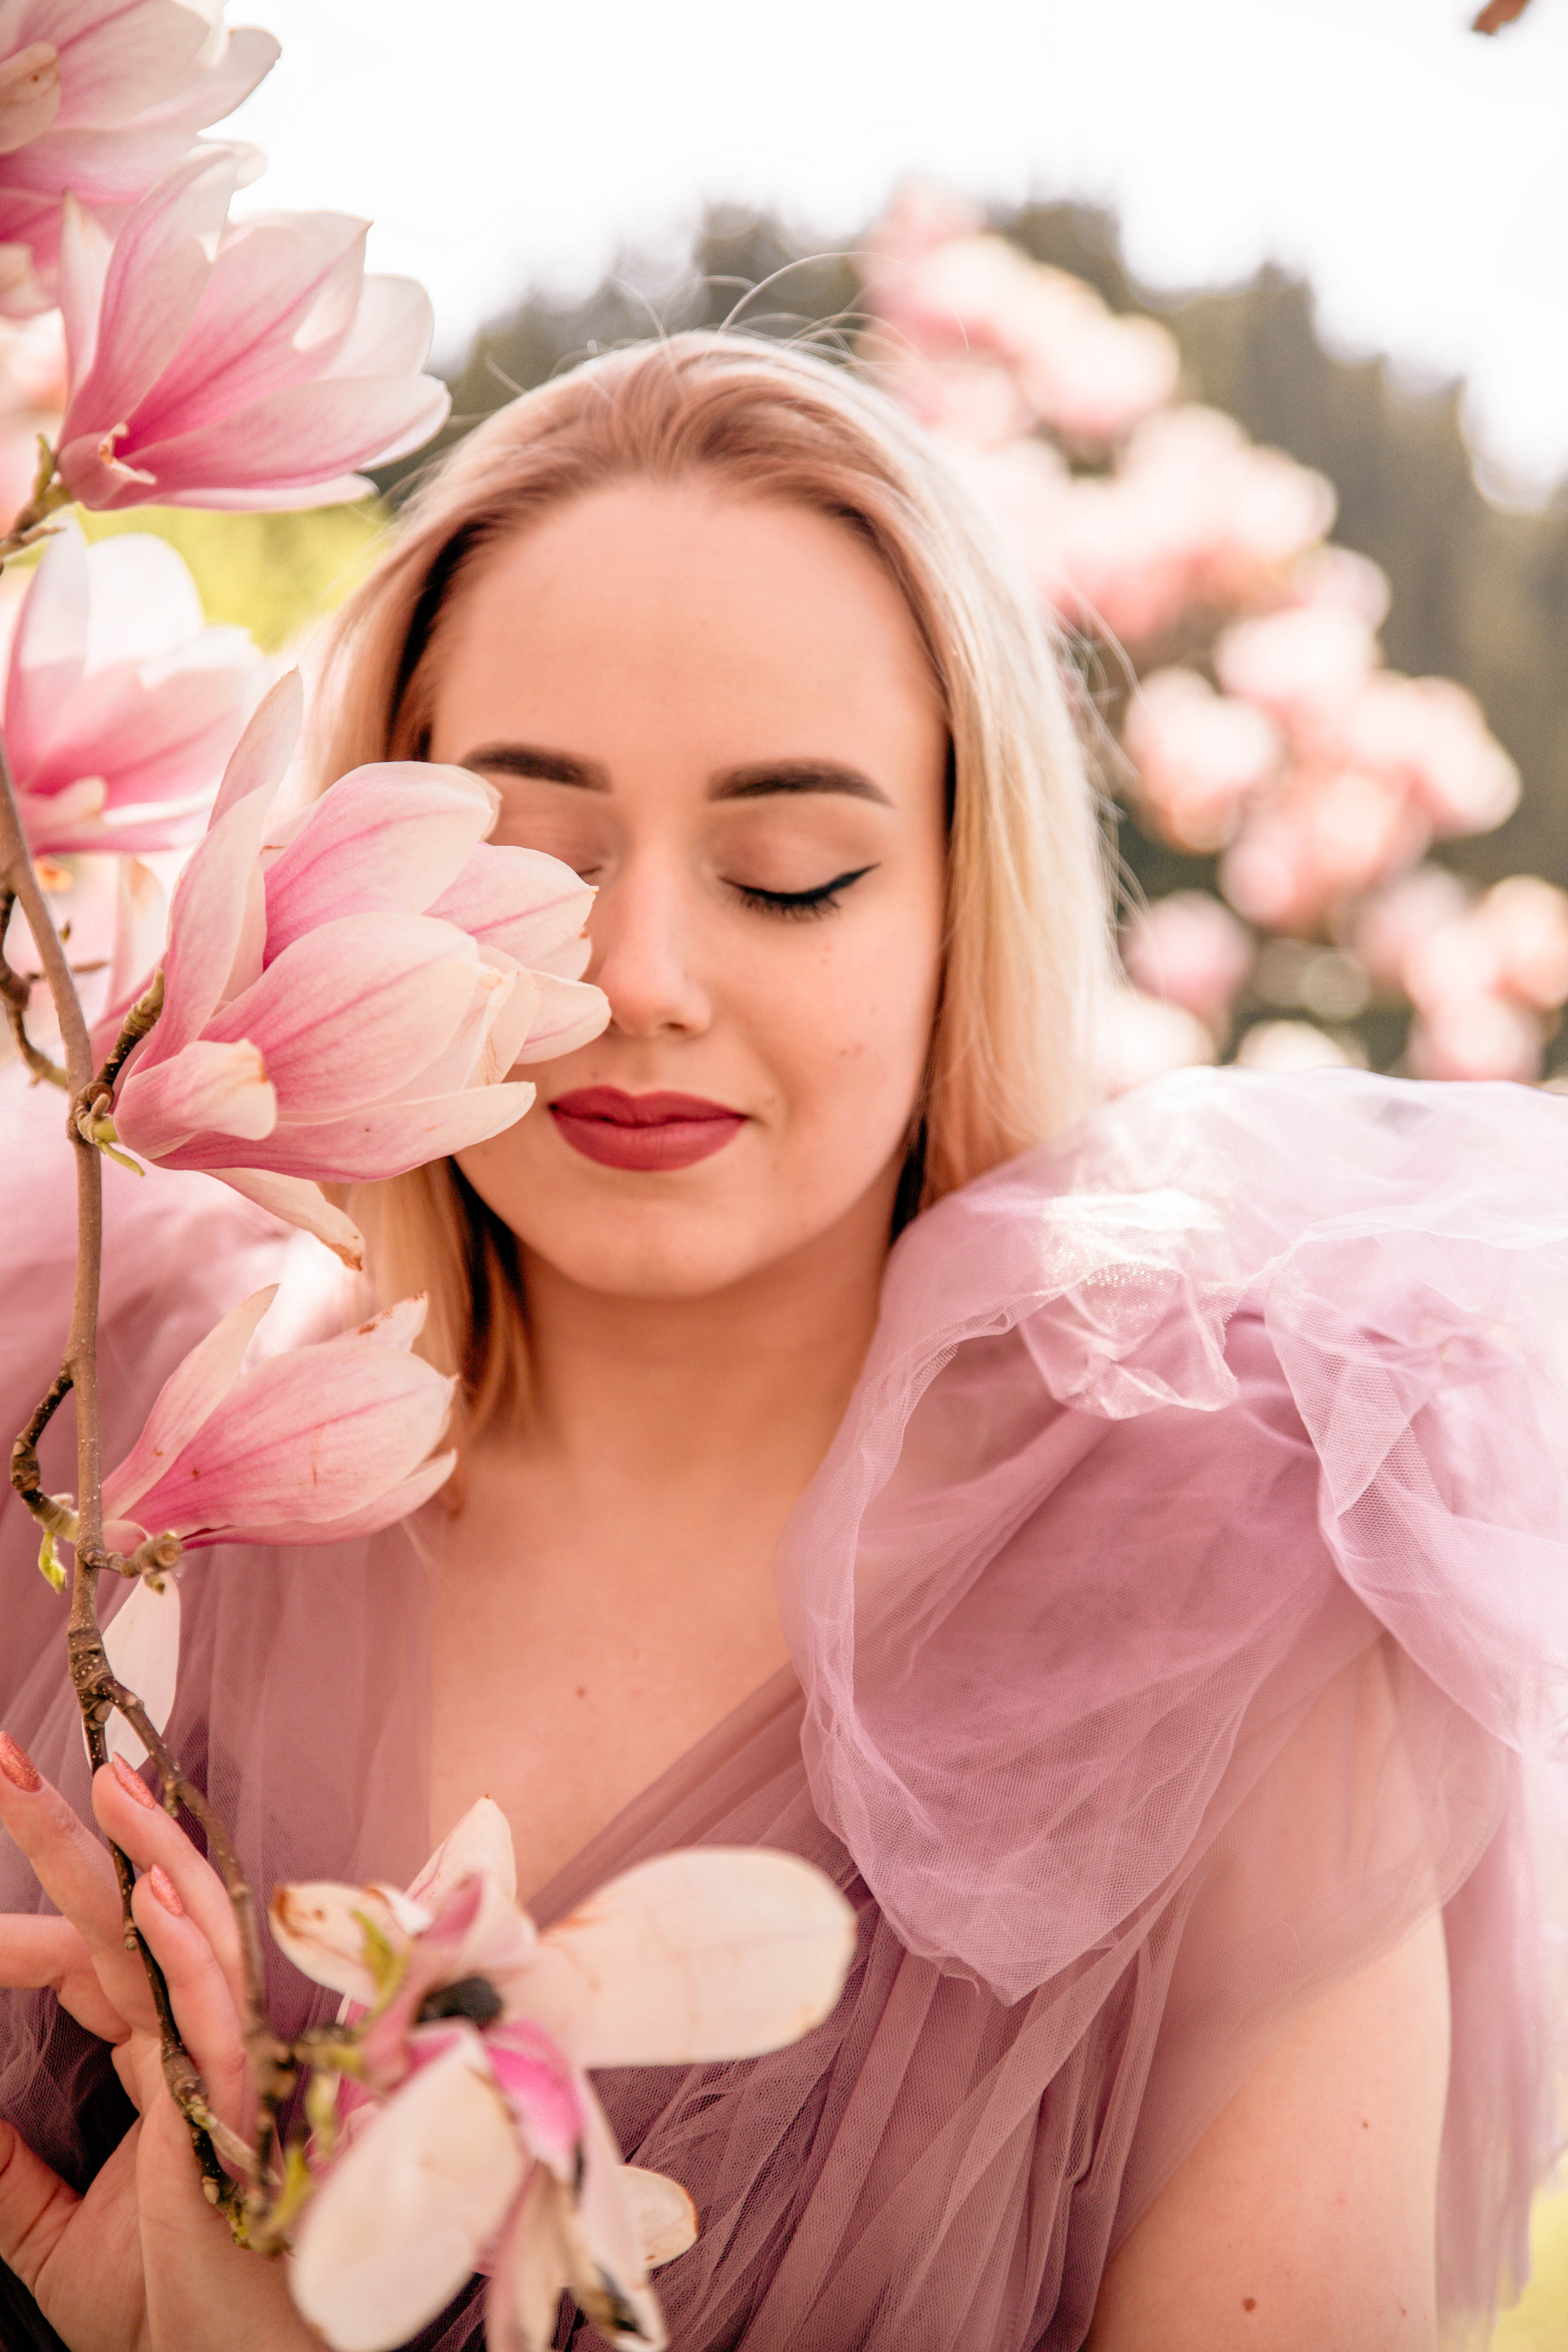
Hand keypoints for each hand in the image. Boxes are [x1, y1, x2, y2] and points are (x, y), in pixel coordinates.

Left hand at [0, 1735, 321, 2351]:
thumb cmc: (167, 2310)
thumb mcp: (41, 2239)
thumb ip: (0, 2167)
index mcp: (157, 2056)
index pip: (92, 1953)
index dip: (27, 1914)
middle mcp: (195, 2041)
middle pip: (134, 1912)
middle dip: (77, 1834)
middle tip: (11, 1761)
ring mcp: (226, 2065)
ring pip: (193, 1934)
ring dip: (147, 1855)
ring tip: (102, 1783)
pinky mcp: (245, 2111)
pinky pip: (215, 2016)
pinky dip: (183, 1951)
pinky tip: (146, 1898)